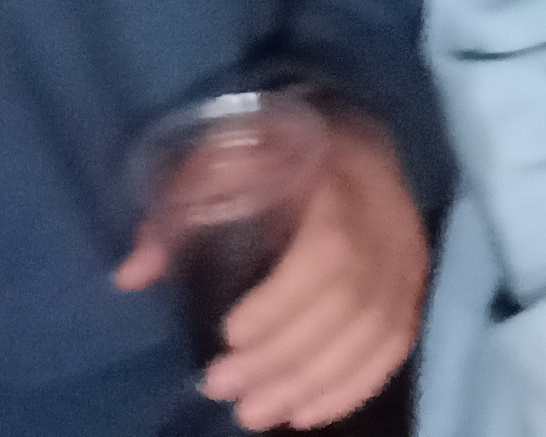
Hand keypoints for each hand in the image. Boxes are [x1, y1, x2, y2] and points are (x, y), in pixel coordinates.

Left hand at [114, 107, 430, 429]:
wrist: (350, 136)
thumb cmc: (275, 151)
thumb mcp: (220, 161)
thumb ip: (179, 212)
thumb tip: (132, 276)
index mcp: (339, 177)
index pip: (330, 249)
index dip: (283, 302)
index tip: (227, 334)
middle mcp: (385, 219)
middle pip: (349, 301)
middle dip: (284, 356)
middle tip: (224, 389)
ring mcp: (406, 254)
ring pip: (374, 330)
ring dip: (313, 382)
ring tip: (255, 413)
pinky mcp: (413, 283)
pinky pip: (396, 343)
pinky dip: (354, 386)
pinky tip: (307, 412)